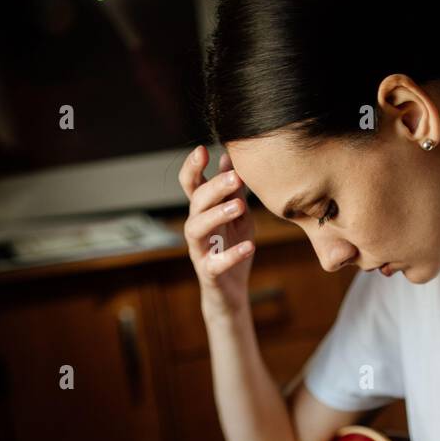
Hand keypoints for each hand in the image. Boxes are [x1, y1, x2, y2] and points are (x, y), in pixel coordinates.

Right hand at [178, 144, 255, 314]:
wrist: (232, 291)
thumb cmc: (233, 247)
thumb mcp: (237, 216)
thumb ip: (233, 191)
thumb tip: (229, 157)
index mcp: (203, 211)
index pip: (190, 184)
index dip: (192, 167)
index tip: (202, 150)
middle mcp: (196, 228)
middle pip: (196, 202)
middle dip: (213, 187)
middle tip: (235, 177)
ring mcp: (200, 251)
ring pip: (196, 229)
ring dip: (216, 215)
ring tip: (239, 207)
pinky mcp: (208, 273)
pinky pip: (215, 263)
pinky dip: (231, 255)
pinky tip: (249, 246)